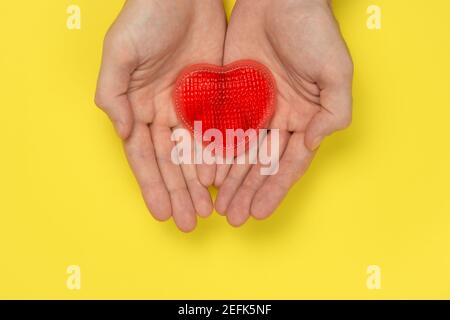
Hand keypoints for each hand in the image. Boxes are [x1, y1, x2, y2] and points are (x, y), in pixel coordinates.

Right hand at [95, 0, 225, 231]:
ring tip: (207, 210)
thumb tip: (122, 133)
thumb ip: (113, 95)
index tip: (160, 212)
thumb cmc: (145, 16)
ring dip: (200, 183)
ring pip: (197, 153)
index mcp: (139, 106)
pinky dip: (221, 157)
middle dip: (179, 193)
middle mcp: (164, 112)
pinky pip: (220, 132)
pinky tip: (223, 179)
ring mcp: (192, 106)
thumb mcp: (119, 53)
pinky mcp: (216, 97)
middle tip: (188, 223)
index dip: (152, 185)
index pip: (145, 156)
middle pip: (173, 162)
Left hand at [215, 0, 352, 225]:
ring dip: (229, 180)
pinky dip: (213, 151)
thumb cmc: (313, 29)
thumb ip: (333, 112)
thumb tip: (313, 145)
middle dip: (247, 191)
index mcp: (304, 118)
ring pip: (237, 152)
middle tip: (233, 217)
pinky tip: (205, 173)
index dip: (274, 189)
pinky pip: (219, 129)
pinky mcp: (229, 95)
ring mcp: (252, 108)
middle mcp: (278, 118)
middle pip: (260, 163)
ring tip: (217, 205)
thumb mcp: (336, 71)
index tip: (259, 213)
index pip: (288, 163)